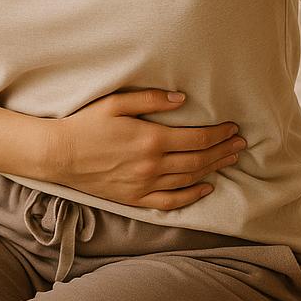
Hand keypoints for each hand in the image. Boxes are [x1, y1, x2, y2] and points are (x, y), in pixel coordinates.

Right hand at [47, 88, 243, 208]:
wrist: (59, 155)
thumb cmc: (86, 124)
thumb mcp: (116, 103)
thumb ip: (151, 100)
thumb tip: (182, 99)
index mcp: (150, 139)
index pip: (196, 138)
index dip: (218, 134)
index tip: (232, 128)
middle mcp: (152, 165)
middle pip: (198, 159)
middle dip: (223, 151)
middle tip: (240, 144)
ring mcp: (144, 185)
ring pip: (188, 179)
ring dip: (213, 169)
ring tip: (230, 160)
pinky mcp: (135, 198)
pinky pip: (171, 201)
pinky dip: (191, 195)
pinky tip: (205, 187)